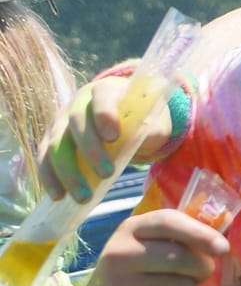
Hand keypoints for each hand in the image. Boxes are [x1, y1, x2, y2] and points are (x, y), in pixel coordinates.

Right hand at [38, 76, 172, 201]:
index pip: (102, 96)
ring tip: (84, 196)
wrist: (122, 117)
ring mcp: (60, 121)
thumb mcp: (152, 120)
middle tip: (108, 174)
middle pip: (76, 122)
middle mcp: (77, 103)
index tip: (114, 137)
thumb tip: (147, 137)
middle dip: (90, 150)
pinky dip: (49, 177)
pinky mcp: (50, 140)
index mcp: (106, 90)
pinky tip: (59, 195)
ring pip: (55, 144)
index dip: (105, 114)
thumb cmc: (139, 118)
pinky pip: (44, 159)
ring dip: (68, 171)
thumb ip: (150, 127)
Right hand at [66, 208, 228, 285]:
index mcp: (129, 229)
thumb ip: (181, 236)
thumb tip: (224, 234)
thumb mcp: (149, 245)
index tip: (223, 249)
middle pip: (182, 259)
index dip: (200, 233)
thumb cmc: (139, 272)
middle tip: (198, 274)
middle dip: (201, 269)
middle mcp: (118, 254)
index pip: (168, 222)